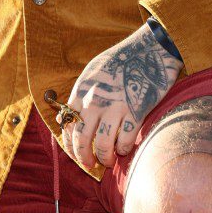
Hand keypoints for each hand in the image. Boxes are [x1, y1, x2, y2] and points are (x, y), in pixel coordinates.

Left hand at [60, 24, 181, 169]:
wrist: (149, 48)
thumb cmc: (122, 59)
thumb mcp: (93, 71)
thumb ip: (79, 95)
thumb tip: (62, 118)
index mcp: (83, 88)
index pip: (68, 123)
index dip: (69, 144)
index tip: (74, 153)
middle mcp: (95, 99)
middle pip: (82, 138)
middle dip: (84, 157)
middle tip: (90, 164)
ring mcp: (115, 106)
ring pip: (103, 145)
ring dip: (105, 158)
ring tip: (108, 160)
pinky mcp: (135, 111)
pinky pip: (125, 140)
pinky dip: (124, 149)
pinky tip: (125, 148)